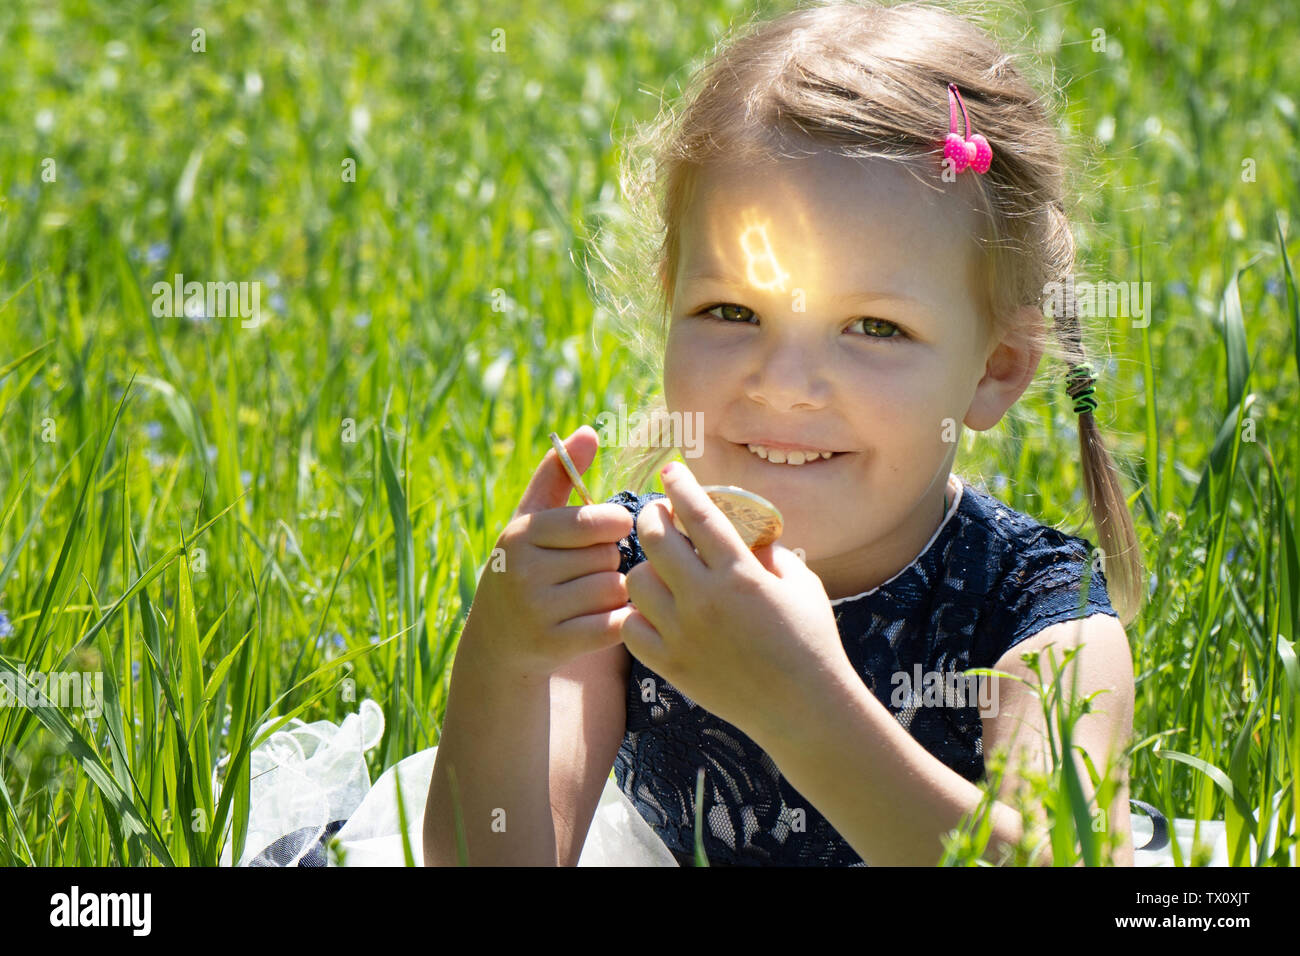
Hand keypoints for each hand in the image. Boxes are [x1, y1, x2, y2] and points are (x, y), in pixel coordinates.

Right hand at [460, 426, 635, 680]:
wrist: (498, 641)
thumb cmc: (526, 567)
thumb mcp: (532, 521)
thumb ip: (559, 475)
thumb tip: (588, 430)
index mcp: (521, 534)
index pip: (593, 521)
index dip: (614, 524)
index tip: (614, 528)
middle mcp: (523, 571)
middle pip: (608, 557)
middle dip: (610, 561)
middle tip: (592, 570)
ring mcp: (536, 611)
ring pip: (614, 590)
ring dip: (616, 592)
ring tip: (595, 594)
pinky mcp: (553, 645)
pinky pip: (612, 625)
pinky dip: (618, 621)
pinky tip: (605, 619)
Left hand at [618, 461, 855, 742]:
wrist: (805, 710)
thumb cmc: (812, 641)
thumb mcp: (801, 584)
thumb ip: (769, 553)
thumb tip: (746, 532)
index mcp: (740, 574)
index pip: (699, 513)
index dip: (681, 485)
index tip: (672, 470)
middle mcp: (705, 600)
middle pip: (654, 538)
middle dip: (653, 518)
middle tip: (660, 517)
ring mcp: (683, 634)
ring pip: (635, 582)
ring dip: (645, 568)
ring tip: (659, 570)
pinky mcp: (671, 666)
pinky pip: (631, 628)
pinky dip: (637, 615)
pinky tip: (653, 611)